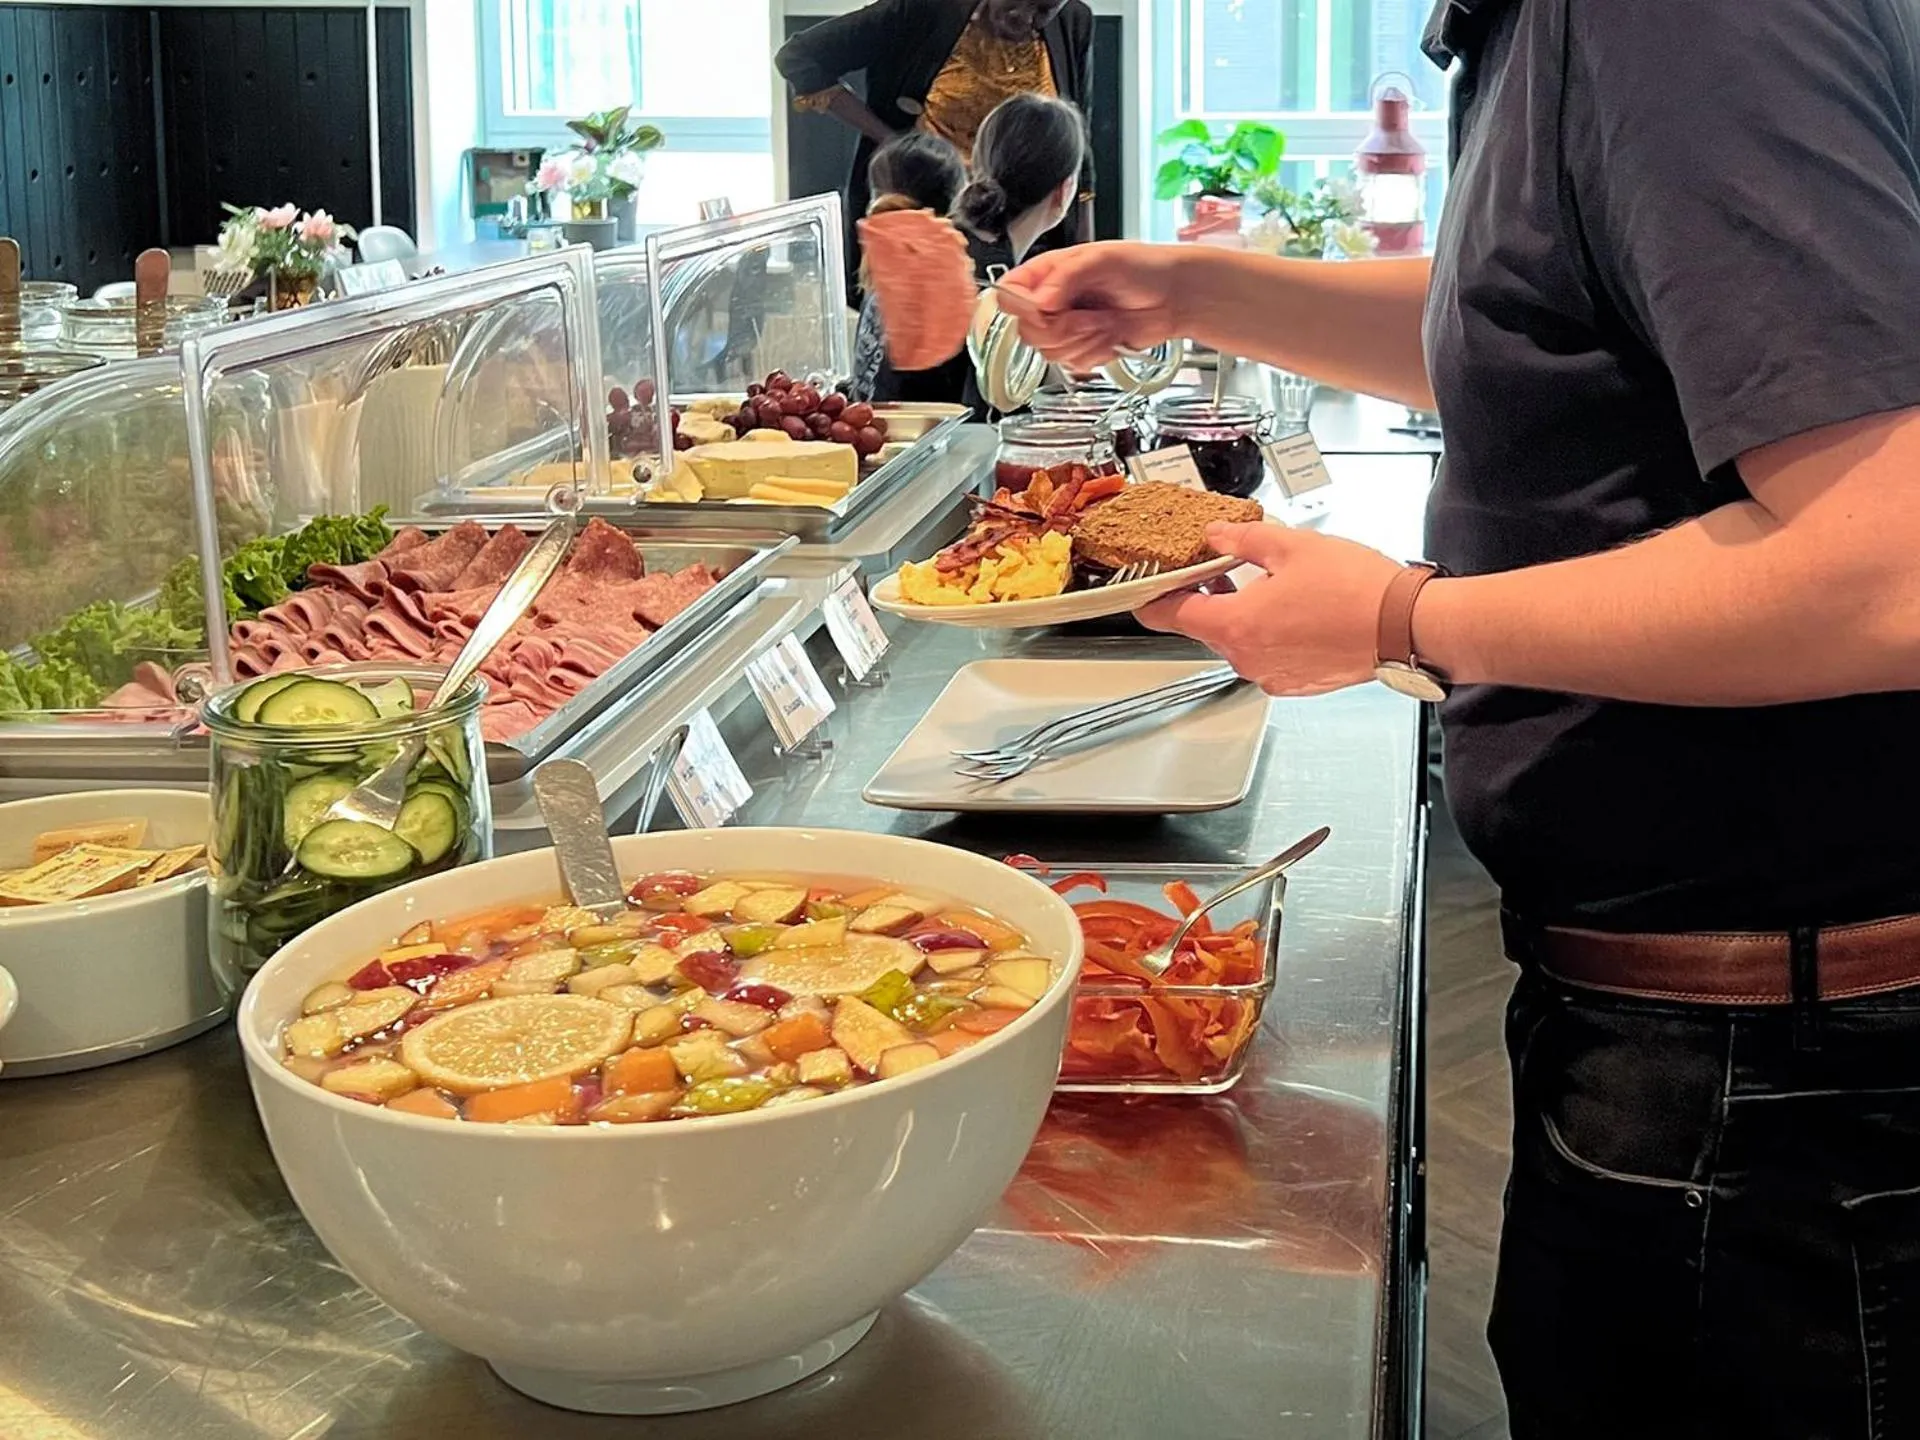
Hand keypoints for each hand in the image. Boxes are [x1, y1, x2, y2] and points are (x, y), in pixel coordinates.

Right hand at [996, 243, 1190, 369]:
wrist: (1174, 298)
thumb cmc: (1142, 268)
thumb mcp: (1101, 260)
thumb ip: (1064, 277)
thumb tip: (1038, 301)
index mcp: (1046, 274)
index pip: (1009, 296)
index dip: (1023, 309)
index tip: (1049, 308)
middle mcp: (1050, 302)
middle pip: (1028, 332)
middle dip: (1063, 329)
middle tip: (1090, 314)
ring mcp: (1065, 328)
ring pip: (1050, 353)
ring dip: (1084, 340)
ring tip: (1106, 321)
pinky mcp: (1082, 350)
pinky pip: (1073, 364)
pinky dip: (1097, 352)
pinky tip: (1112, 334)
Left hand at [1136, 523, 1403, 696]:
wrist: (1405, 627)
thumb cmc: (1357, 592)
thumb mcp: (1292, 546)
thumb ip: (1243, 540)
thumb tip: (1217, 537)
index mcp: (1236, 626)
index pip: (1168, 615)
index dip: (1151, 596)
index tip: (1146, 584)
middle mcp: (1247, 659)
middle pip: (1203, 626)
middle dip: (1206, 596)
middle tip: (1220, 565)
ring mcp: (1271, 675)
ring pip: (1236, 641)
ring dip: (1240, 613)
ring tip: (1266, 581)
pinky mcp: (1295, 683)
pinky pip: (1266, 655)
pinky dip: (1268, 633)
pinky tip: (1292, 608)